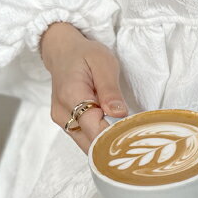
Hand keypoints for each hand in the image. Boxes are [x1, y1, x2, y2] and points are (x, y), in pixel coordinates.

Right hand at [39, 21, 128, 151]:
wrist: (62, 51)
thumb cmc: (84, 54)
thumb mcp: (103, 63)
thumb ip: (110, 90)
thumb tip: (119, 113)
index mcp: (71, 96)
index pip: (95, 130)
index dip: (116, 136)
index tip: (135, 135)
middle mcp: (62, 113)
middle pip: (90, 143)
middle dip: (113, 145)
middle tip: (136, 138)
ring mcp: (62, 120)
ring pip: (87, 145)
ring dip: (107, 144)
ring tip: (126, 134)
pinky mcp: (66, 123)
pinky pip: (85, 139)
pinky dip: (100, 139)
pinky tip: (114, 131)